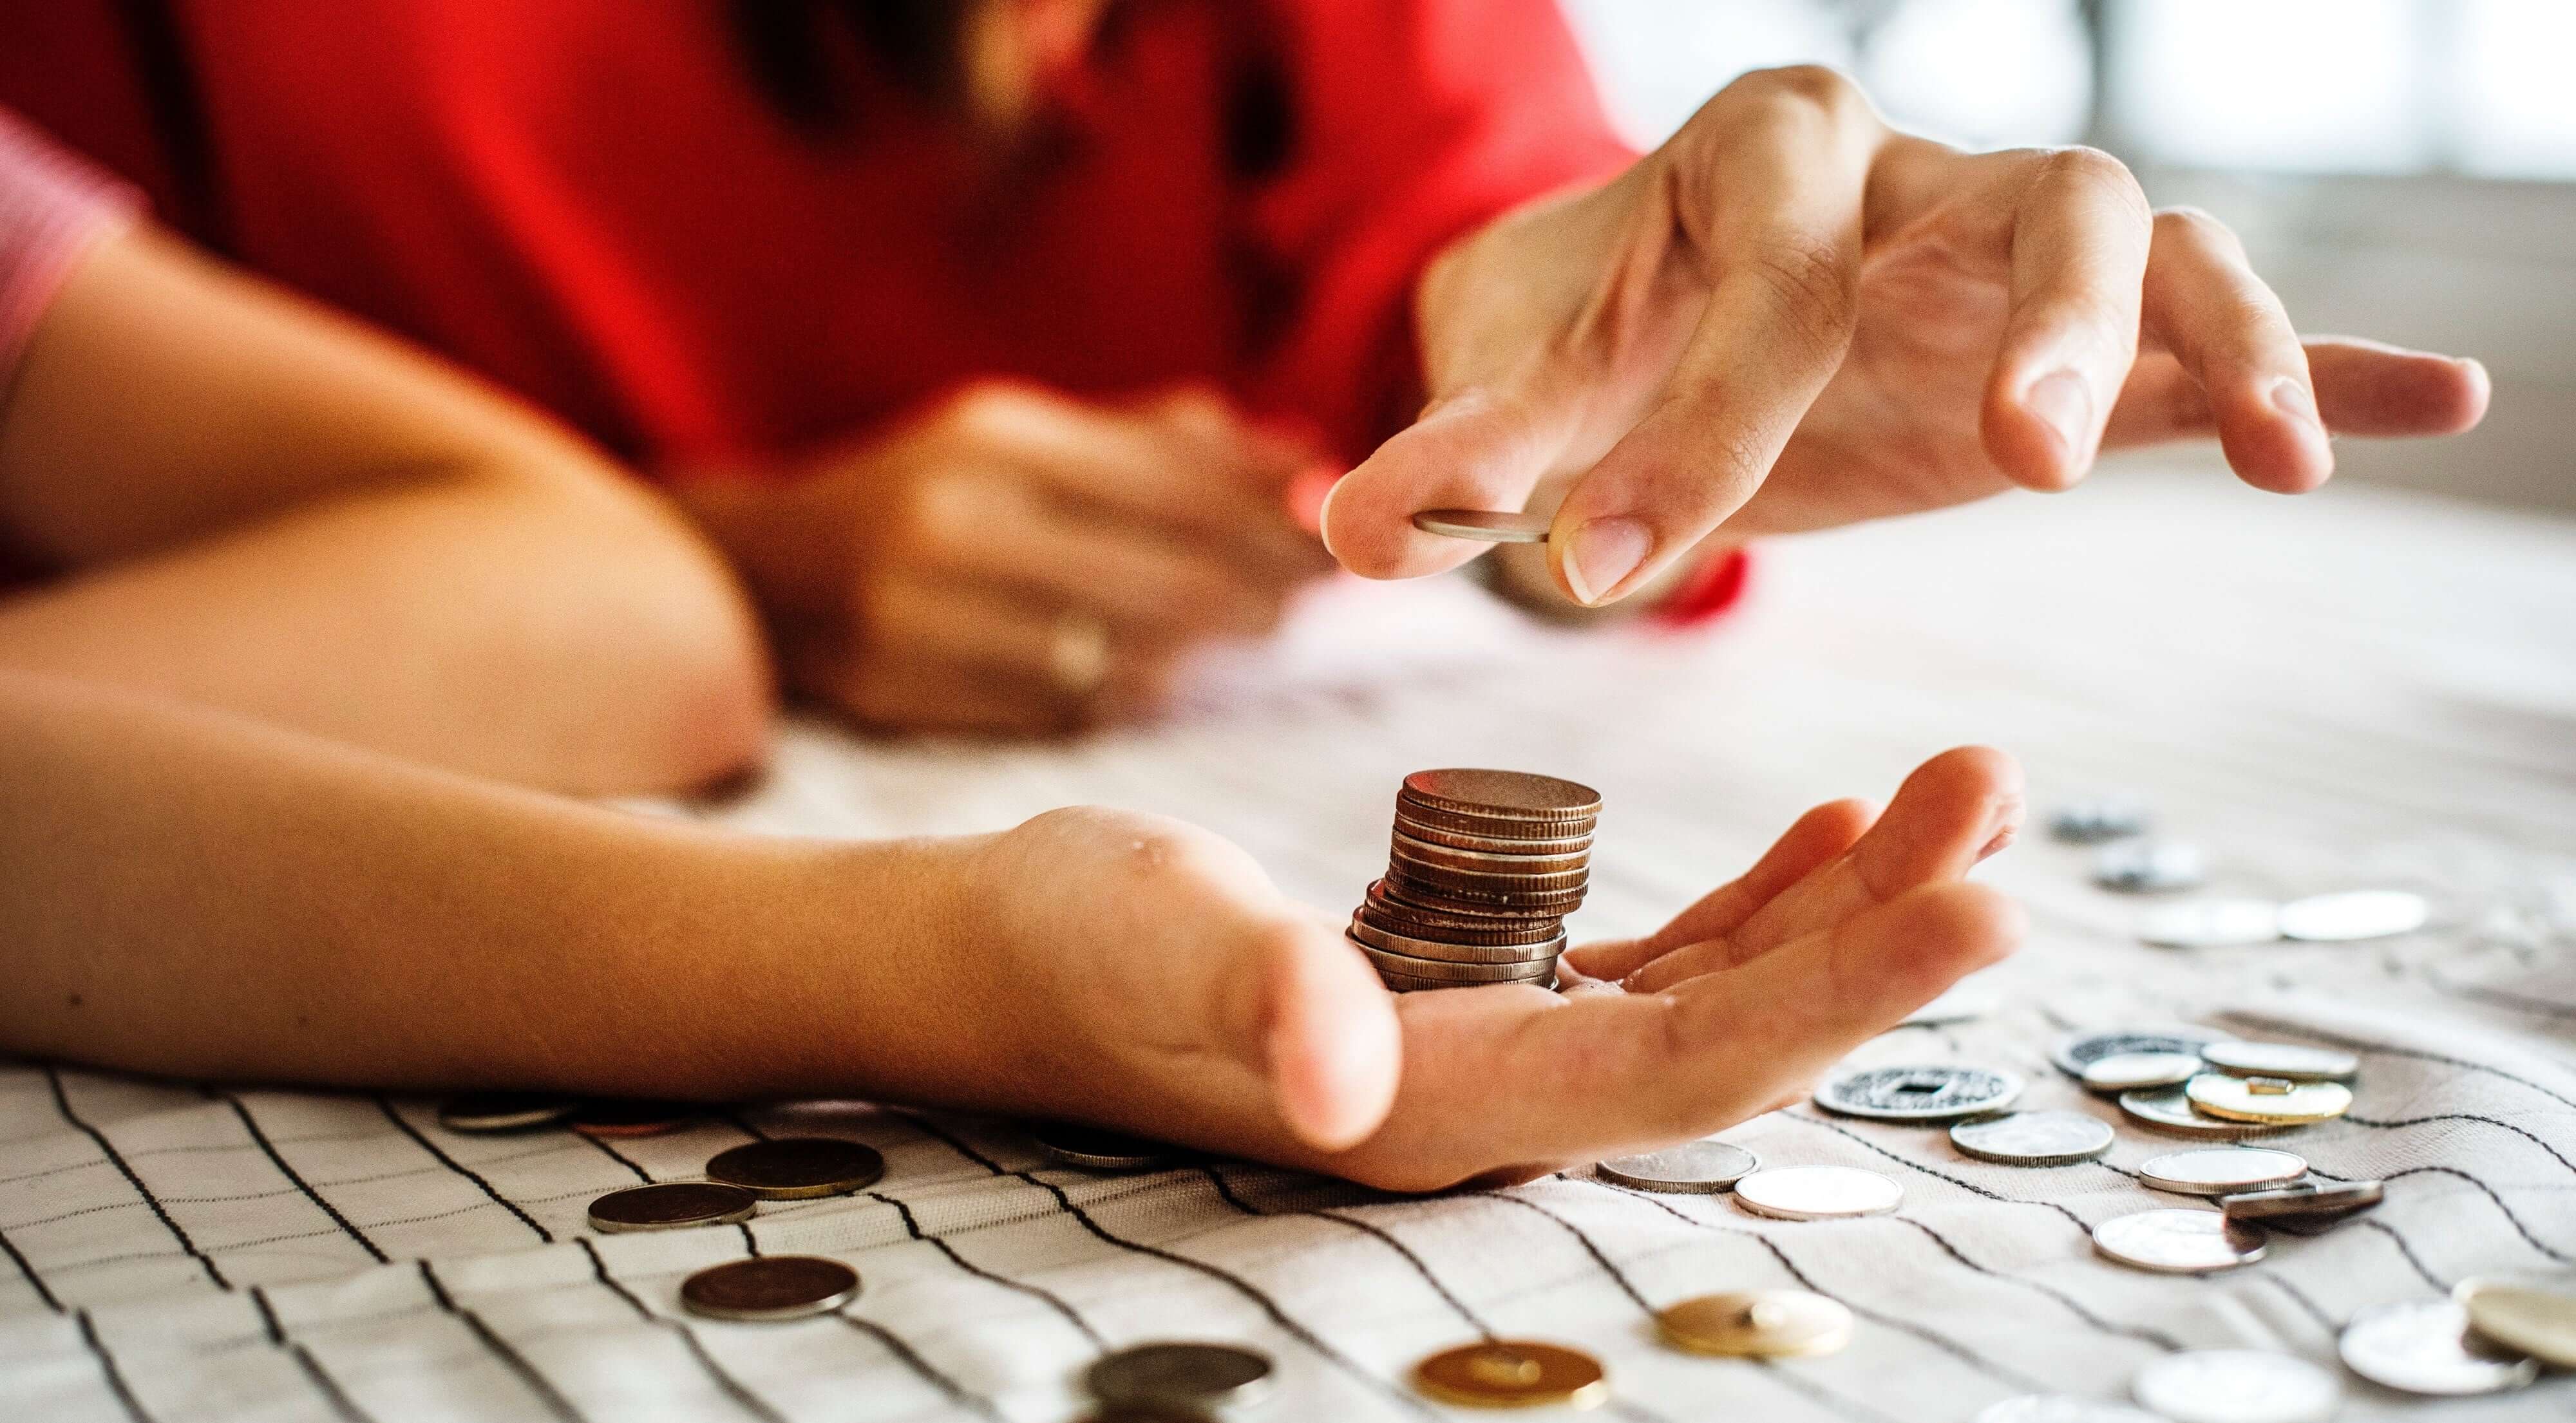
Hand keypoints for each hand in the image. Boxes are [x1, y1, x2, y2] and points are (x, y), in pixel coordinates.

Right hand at [681, 383, 1331, 733]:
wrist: (765, 571)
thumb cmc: (929, 495)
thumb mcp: (1027, 438)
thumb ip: (1163, 445)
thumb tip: (1306, 457)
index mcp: (995, 440)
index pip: (1174, 485)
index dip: (1271, 519)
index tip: (1338, 537)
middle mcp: (955, 521)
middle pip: (1163, 577)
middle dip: (1259, 590)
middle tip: (1318, 598)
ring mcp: (924, 616)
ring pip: (1120, 655)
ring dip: (1205, 650)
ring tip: (1255, 629)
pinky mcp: (907, 692)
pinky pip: (1062, 709)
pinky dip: (1130, 692)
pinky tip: (1164, 675)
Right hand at [945, 746, 2023, 1190]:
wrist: (1008, 952)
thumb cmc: (1071, 941)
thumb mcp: (1158, 941)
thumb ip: (1259, 999)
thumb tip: (1338, 1078)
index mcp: (1446, 1106)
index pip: (1689, 1069)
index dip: (1844, 1001)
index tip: (1984, 909)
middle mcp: (1501, 1101)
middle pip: (1744, 1035)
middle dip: (1887, 935)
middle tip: (2000, 808)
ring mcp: (1502, 1051)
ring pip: (1723, 991)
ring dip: (1848, 903)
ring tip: (1957, 795)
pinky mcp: (1486, 993)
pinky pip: (1661, 959)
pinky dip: (1758, 897)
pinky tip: (1829, 835)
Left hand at [1323, 66, 2491, 605]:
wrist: (1648, 315)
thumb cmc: (1586, 340)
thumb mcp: (1516, 390)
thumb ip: (1450, 459)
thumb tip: (1344, 530)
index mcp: (1759, 162)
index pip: (1758, 286)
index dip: (1688, 431)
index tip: (1607, 573)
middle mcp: (1910, 174)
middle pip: (2031, 197)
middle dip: (2035, 322)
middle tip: (2016, 465)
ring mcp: (2006, 248)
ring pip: (2156, 242)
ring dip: (2214, 339)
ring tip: (2274, 457)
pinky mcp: (2071, 339)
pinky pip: (2220, 329)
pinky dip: (2317, 364)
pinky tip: (2428, 409)